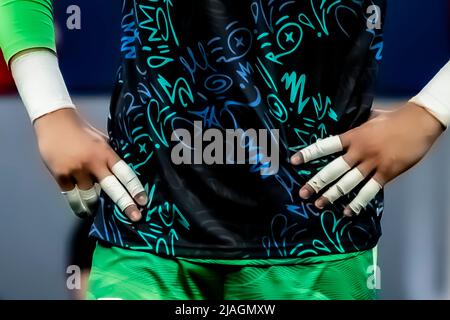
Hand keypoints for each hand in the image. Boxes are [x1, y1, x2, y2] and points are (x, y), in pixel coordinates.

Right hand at [34, 108, 147, 220]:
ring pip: (90, 197)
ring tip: (96, 210)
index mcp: (105, 152)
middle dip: (125, 204)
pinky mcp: (60, 175)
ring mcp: (75, 170)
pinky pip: (73, 197)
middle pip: (112, 188)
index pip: (125, 173)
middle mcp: (92, 162)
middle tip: (136, 218)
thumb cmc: (83, 132)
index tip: (143, 202)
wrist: (54, 121)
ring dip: (94, 205)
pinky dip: (78, 203)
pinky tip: (82, 208)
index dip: (135, 188)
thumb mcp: (102, 141)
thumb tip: (124, 178)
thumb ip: (111, 158)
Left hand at [290, 103, 443, 215]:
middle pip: (333, 169)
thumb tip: (343, 126)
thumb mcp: (369, 118)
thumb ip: (355, 126)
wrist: (420, 121)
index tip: (293, 161)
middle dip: (316, 182)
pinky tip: (348, 211)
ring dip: (332, 195)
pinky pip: (369, 191)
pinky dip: (358, 202)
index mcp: (353, 136)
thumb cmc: (394, 118)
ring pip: (348, 183)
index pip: (325, 145)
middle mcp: (359, 151)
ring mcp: (373, 163)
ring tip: (319, 205)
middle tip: (303, 194)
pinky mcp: (387, 173)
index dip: (308, 153)